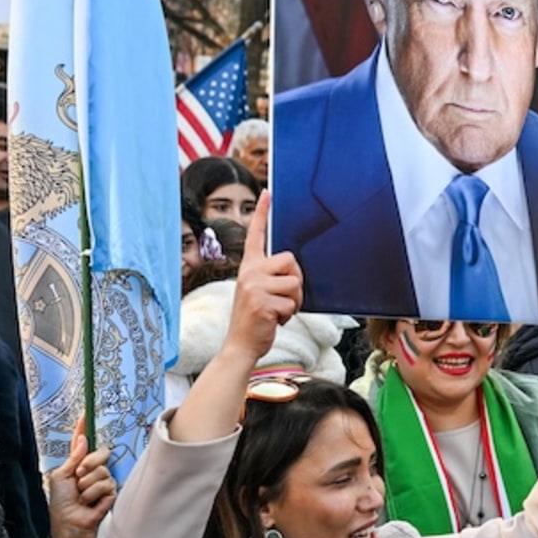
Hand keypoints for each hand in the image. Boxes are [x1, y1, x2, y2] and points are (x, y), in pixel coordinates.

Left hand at [46, 421, 115, 537]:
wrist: (70, 523)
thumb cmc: (61, 503)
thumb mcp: (61, 476)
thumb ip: (74, 457)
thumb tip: (83, 440)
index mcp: (78, 463)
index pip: (83, 442)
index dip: (84, 429)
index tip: (85, 415)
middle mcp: (93, 469)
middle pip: (100, 453)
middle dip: (88, 463)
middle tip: (79, 475)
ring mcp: (103, 480)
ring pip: (102, 471)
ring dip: (87, 485)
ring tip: (82, 496)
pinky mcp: (111, 492)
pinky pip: (106, 485)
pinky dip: (94, 494)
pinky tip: (90, 503)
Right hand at [221, 191, 301, 365]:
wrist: (241, 345)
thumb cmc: (256, 319)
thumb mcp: (259, 292)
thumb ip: (270, 277)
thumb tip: (292, 270)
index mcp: (249, 267)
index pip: (256, 235)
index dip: (262, 213)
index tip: (267, 191)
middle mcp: (249, 273)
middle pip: (291, 261)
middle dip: (296, 282)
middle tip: (283, 299)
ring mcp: (253, 287)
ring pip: (295, 284)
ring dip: (294, 302)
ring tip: (276, 311)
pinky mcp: (261, 303)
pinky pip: (292, 304)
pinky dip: (289, 316)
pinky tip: (273, 321)